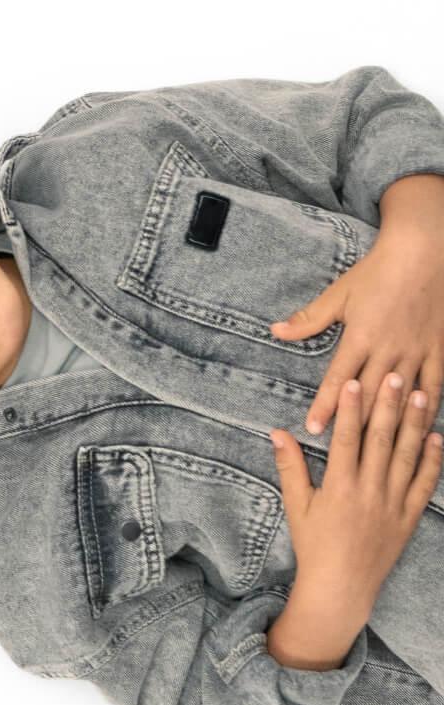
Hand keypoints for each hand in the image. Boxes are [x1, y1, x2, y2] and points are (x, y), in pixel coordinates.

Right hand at [268, 374, 442, 668]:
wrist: (342, 587)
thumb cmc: (314, 546)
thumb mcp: (296, 506)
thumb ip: (290, 467)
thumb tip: (277, 433)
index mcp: (339, 487)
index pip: (347, 439)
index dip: (350, 408)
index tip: (353, 382)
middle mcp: (369, 492)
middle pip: (381, 440)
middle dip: (387, 405)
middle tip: (393, 375)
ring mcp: (393, 504)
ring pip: (407, 456)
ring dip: (414, 423)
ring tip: (419, 394)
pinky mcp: (409, 517)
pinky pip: (424, 483)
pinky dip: (431, 459)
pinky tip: (436, 436)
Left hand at [273, 190, 443, 434]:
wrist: (425, 253)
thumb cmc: (377, 273)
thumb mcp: (339, 294)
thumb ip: (309, 319)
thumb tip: (276, 331)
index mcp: (361, 337)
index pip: (337, 380)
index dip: (324, 406)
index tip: (312, 428)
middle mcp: (388, 349)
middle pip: (369, 395)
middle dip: (354, 424)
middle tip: (343, 451)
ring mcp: (416, 351)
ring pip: (401, 394)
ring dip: (389, 422)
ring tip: (379, 449)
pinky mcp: (439, 348)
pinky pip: (434, 383)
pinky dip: (427, 405)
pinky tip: (420, 426)